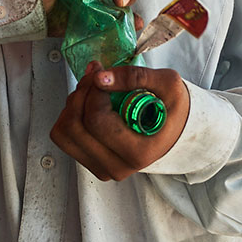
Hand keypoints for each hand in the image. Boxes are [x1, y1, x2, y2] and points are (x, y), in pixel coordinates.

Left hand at [49, 64, 190, 181]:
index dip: (93, 91)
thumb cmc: (173, 109)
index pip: (97, 121)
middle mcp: (117, 166)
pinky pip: (65, 137)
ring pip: (64, 133)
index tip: (102, 73)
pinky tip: (88, 104)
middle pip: (75, 127)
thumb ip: (135, 76)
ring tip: (92, 90)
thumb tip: (100, 77)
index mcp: (137, 152)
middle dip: (81, 93)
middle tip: (95, 76)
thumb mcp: (168, 84)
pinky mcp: (91, 162)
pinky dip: (71, 115)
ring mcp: (102, 168)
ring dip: (73, 104)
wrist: (177, 130)